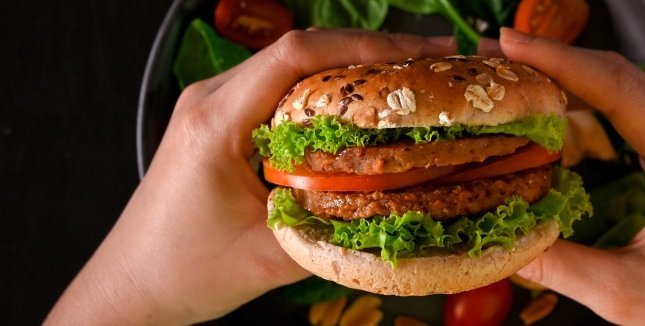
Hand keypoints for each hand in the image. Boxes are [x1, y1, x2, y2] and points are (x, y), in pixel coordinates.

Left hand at [46, 30, 453, 324]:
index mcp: (215, 121)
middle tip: (435, 62)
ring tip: (411, 77)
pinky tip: (365, 106)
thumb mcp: (268, 258)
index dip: (365, 48)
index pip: (296, 57)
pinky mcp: (222, 121)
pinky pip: (282, 89)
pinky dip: (330, 91)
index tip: (420, 54)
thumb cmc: (183, 272)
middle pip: (300, 51)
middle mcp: (211, 99)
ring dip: (353, 68)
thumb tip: (407, 212)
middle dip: (373, 52)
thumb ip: (336, 234)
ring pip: (293, 66)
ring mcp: (214, 105)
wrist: (130, 285)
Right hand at [490, 28, 644, 324]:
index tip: (510, 45)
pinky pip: (644, 111)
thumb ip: (557, 264)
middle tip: (500, 54)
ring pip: (635, 88)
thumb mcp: (625, 295)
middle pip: (625, 76)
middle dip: (559, 58)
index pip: (618, 90)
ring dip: (578, 74)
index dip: (559, 61)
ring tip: (522, 71)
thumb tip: (496, 238)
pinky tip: (564, 104)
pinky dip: (598, 98)